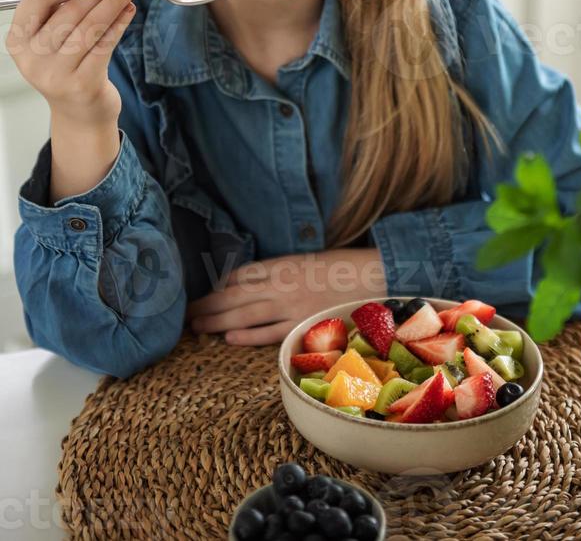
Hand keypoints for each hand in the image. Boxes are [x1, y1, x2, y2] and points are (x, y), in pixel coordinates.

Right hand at [6, 0, 138, 124]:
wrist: (80, 112)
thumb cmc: (64, 61)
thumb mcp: (47, 27)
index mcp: (18, 40)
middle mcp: (31, 59)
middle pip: (70, 11)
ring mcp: (55, 74)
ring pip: (91, 27)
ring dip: (114, 5)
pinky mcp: (82, 84)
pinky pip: (105, 44)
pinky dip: (120, 24)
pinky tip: (129, 12)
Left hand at [185, 247, 387, 345]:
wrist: (376, 275)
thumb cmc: (344, 268)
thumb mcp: (308, 261)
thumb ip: (282, 271)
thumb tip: (253, 283)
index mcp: (283, 263)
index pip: (240, 273)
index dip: (219, 285)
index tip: (204, 295)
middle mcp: (282, 281)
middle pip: (234, 293)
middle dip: (208, 303)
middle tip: (186, 314)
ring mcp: (292, 303)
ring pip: (245, 312)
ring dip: (217, 319)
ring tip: (196, 326)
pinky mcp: (303, 323)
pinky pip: (269, 332)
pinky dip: (247, 334)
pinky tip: (228, 338)